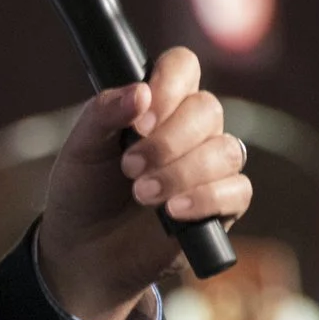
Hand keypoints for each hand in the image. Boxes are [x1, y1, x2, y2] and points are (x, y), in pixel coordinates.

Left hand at [37, 46, 250, 319]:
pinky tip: (174, 212)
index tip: (141, 119)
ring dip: (182, 172)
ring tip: (142, 195)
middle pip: (207, 109)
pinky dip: (206, 198)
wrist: (84, 252)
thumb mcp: (81, 148)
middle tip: (129, 167)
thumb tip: (139, 92)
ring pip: (225, 150)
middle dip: (168, 141)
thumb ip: (103, 113)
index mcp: (158, 103)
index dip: (169, 85)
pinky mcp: (224, 205)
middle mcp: (190, 128)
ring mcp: (210, 165)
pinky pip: (237, 190)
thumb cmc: (84, 192)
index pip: (182, 67)